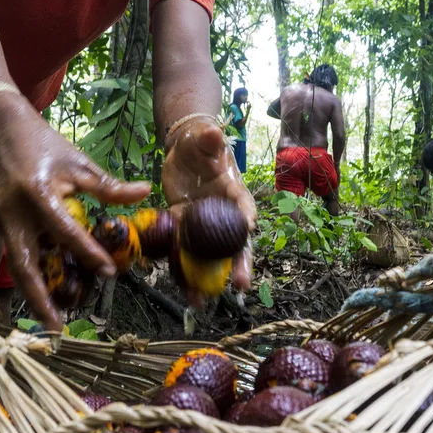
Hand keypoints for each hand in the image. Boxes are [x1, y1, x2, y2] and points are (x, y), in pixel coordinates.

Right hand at [0, 93, 150, 331]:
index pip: (65, 231)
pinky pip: (16, 250)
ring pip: (17, 264)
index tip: (108, 273)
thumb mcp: (80, 163)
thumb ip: (109, 187)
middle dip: (39, 300)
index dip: (87, 253)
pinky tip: (50, 283)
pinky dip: (33, 268)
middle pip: (23, 266)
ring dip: (34, 291)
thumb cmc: (46, 146)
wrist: (1, 129)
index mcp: (38, 194)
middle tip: (58, 328)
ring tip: (53, 317)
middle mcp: (12, 212)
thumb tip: (145, 194)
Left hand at [162, 118, 255, 305]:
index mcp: (232, 191)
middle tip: (241, 283)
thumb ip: (209, 139)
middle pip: (235, 242)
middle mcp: (223, 213)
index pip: (243, 205)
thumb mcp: (203, 139)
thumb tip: (215, 132)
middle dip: (239, 263)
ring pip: (211, 256)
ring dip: (208, 279)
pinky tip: (185, 293)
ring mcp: (205, 224)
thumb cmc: (200, 143)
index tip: (249, 227)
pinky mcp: (184, 228)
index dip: (247, 216)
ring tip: (203, 300)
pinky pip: (186, 252)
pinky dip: (184, 272)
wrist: (184, 151)